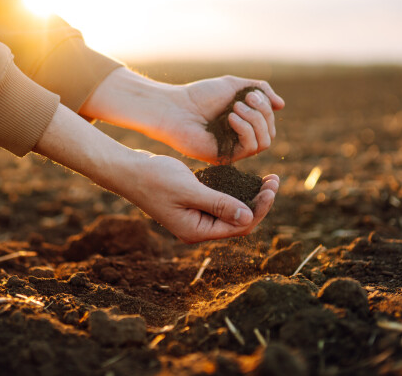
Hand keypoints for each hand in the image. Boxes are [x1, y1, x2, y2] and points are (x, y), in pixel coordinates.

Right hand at [33, 105, 278, 242]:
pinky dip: (235, 192)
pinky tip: (245, 179)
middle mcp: (198, 228)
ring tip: (267, 179)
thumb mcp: (189, 190)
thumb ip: (219, 204)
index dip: (259, 209)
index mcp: (197, 231)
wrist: (127, 170)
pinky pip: (220, 202)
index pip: (239, 226)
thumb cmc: (154, 179)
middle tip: (274, 180)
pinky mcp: (193, 204)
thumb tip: (249, 216)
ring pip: (231, 211)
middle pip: (239, 221)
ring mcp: (195, 217)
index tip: (271, 188)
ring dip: (250, 197)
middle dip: (259, 203)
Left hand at [80, 69, 284, 163]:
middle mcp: (240, 139)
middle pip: (270, 133)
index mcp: (243, 124)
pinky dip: (246, 130)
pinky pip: (250, 148)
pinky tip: (231, 118)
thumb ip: (260, 90)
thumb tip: (281, 105)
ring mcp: (233, 150)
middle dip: (262, 113)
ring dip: (255, 121)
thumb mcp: (235, 85)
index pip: (269, 122)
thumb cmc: (200, 95)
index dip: (266, 108)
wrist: (175, 107)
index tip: (250, 94)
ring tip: (235, 108)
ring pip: (264, 142)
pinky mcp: (225, 157)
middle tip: (245, 99)